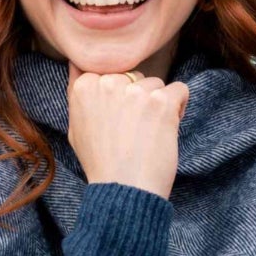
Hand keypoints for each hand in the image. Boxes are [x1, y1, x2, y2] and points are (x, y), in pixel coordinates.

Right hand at [66, 65, 189, 199]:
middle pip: (135, 77)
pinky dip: (179, 108)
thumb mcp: (76, 129)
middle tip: (134, 132)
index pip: (113, 75)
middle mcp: (109, 83)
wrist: (124, 191)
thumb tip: (76, 63)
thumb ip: (77, 95)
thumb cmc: (101, 164)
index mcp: (85, 87)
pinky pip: (180, 90)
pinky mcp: (162, 102)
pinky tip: (166, 130)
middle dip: (139, 99)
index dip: (120, 98)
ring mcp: (136, 91)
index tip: (118, 122)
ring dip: (158, 106)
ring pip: (157, 84)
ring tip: (148, 135)